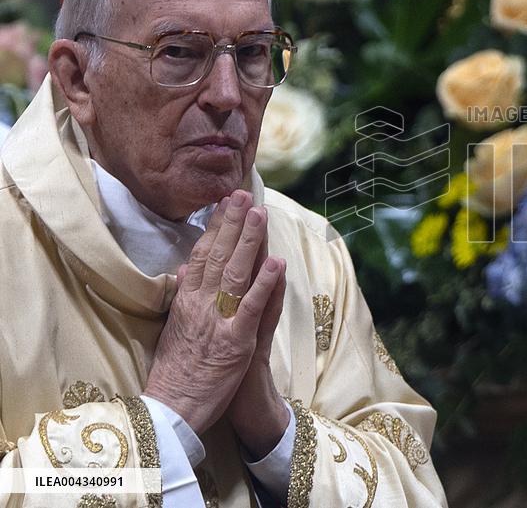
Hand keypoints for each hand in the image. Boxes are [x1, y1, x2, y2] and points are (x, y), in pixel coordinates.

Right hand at [144, 189, 284, 434]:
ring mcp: (218, 322)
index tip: (225, 202)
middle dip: (232, 223)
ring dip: (248, 242)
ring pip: (234, 274)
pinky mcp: (236, 342)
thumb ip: (183, 298)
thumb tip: (186, 269)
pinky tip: (276, 263)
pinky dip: (264, 285)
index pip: (202, 255)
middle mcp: (201, 306)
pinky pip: (251, 309)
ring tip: (259, 214)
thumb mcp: (173, 329)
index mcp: (187, 302)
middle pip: (217, 256)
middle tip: (242, 193)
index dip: (215, 227)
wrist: (173, 409)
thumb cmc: (176, 371)